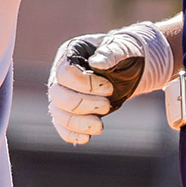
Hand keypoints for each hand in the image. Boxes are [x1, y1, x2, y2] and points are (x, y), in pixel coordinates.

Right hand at [46, 22, 178, 144]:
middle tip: (107, 106)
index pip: (65, 73)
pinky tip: (86, 138)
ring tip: (100, 126)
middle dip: (82, 105)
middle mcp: (60, 75)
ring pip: (58, 113)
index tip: (109, 88)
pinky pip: (62, 125)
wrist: (128, 68)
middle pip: (57, 95)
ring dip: (77, 123)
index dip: (85, 84)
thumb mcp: (122, 48)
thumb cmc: (123, 54)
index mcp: (70, 54)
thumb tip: (97, 63)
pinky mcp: (68, 111)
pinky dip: (71, 134)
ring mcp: (62, 94)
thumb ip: (111, 53)